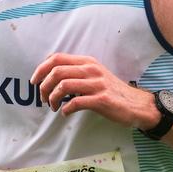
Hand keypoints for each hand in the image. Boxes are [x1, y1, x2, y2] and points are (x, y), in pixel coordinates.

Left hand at [31, 53, 155, 127]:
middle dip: (43, 86)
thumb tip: (51, 76)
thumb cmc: (112, 92)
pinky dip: (65, 109)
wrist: (137, 105)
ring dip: (52, 98)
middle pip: (56, 71)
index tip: (35, 81)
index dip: (41, 69)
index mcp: (88, 62)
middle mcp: (92, 70)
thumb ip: (76, 72)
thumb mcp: (95, 75)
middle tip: (42, 98)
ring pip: (63, 85)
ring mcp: (97, 84)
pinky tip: (65, 113)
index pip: (57, 58)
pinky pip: (75, 102)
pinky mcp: (102, 100)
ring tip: (52, 107)